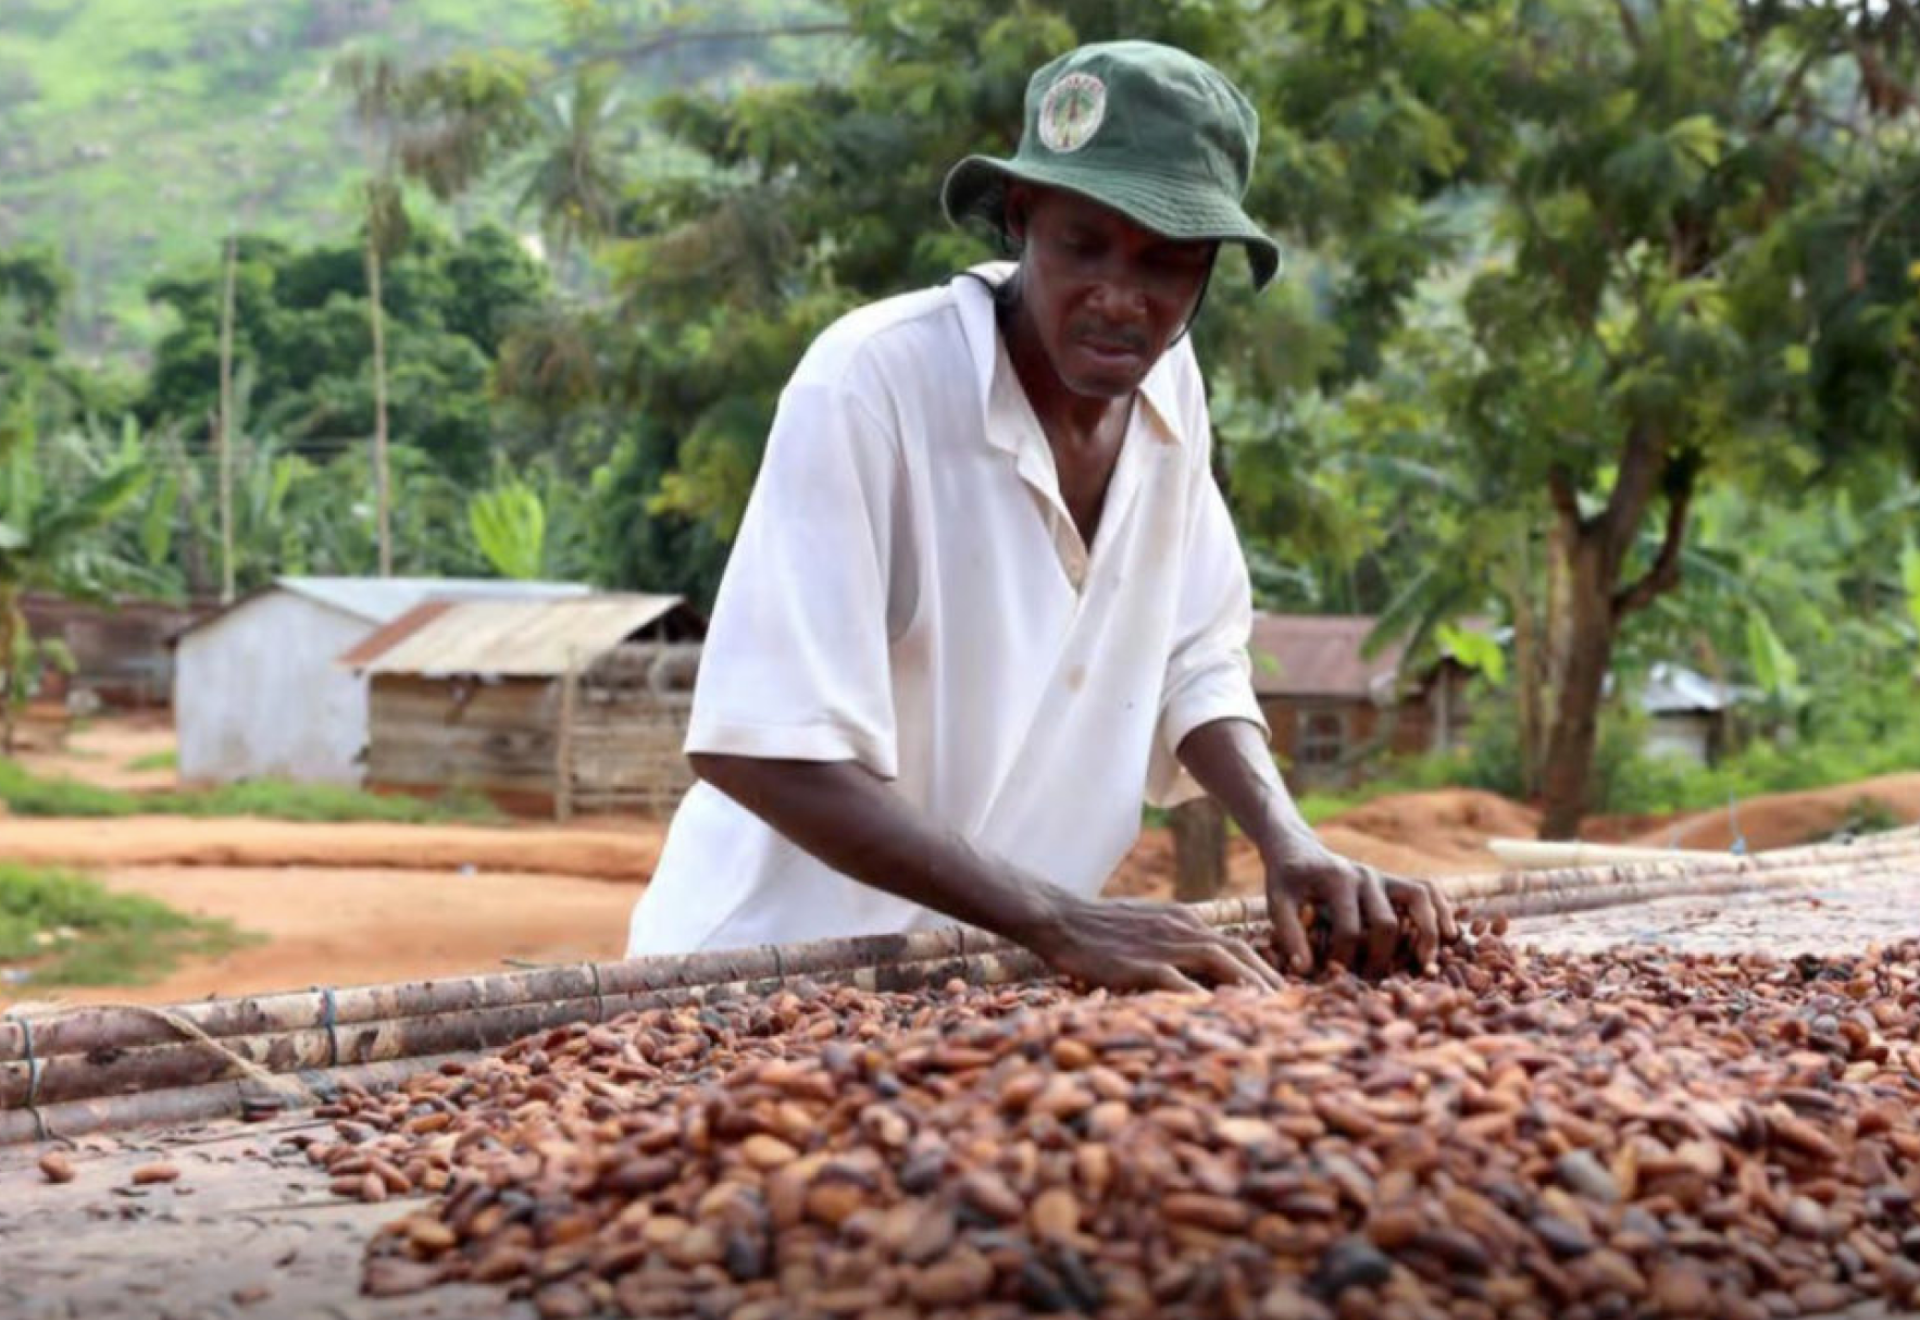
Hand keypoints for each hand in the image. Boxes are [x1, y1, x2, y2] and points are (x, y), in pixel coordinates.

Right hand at [1025, 894, 1286, 994]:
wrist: (1062, 918)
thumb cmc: (1099, 927)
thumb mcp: (1146, 925)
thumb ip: (1172, 940)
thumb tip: (1193, 965)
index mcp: (1184, 919)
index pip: (1235, 943)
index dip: (1262, 966)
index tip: (1281, 989)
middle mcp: (1182, 928)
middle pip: (1239, 952)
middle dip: (1269, 979)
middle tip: (1293, 1005)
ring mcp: (1164, 945)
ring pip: (1221, 964)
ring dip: (1250, 987)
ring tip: (1272, 1011)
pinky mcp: (1142, 964)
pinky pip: (1181, 983)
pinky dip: (1205, 999)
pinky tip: (1221, 1016)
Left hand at [1264, 847, 1456, 977]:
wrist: (1298, 850)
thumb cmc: (1287, 880)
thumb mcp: (1277, 902)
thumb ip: (1290, 934)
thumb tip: (1305, 970)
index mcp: (1337, 879)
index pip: (1350, 929)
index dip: (1345, 959)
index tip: (1336, 976)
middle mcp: (1365, 874)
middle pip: (1387, 921)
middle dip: (1384, 957)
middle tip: (1377, 982)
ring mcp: (1384, 875)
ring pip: (1420, 898)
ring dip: (1428, 933)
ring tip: (1429, 964)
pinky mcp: (1393, 879)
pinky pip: (1427, 889)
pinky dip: (1442, 910)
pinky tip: (1450, 934)